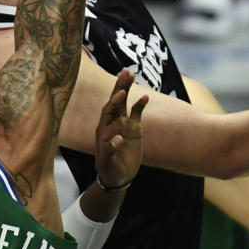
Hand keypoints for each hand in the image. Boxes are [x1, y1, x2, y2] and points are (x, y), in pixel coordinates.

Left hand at [95, 67, 147, 188]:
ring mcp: (123, 124)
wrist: (118, 176)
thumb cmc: (108, 170)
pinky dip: (140, 105)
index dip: (114, 102)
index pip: (108, 111)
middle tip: (125, 72)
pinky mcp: (134, 129)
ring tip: (131, 74)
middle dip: (119, 87)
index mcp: (103, 129)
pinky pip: (137, 113)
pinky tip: (145, 97)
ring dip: (126, 89)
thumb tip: (118, 138)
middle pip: (115, 101)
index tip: (120, 93)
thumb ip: (110, 151)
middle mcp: (112, 123)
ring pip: (124, 103)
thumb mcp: (106, 163)